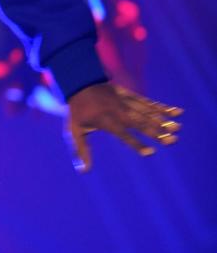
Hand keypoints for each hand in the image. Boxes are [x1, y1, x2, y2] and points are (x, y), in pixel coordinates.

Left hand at [66, 82, 181, 172]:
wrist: (79, 81)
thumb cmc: (77, 110)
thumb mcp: (74, 130)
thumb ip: (81, 150)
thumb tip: (84, 170)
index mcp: (106, 121)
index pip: (123, 135)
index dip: (137, 144)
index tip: (150, 153)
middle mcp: (118, 111)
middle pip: (140, 123)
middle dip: (157, 133)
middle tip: (172, 141)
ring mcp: (125, 102)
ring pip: (147, 112)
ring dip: (163, 120)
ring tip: (177, 128)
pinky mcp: (129, 95)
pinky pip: (147, 102)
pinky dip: (161, 107)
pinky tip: (175, 112)